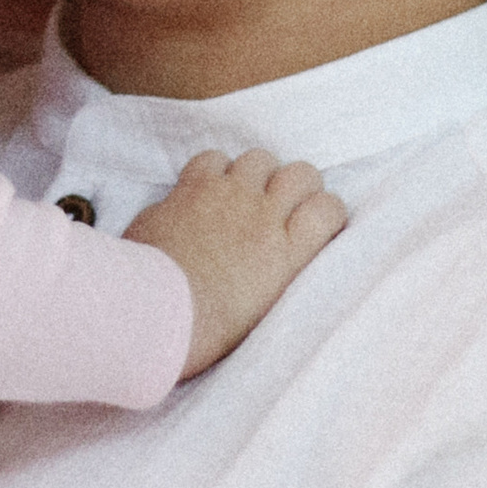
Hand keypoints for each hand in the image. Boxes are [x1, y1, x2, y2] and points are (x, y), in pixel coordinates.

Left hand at [128, 149, 347, 376]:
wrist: (156, 312)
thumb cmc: (205, 329)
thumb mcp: (261, 312)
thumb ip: (277, 276)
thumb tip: (276, 258)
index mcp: (288, 256)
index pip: (329, 209)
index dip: (325, 210)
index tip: (311, 222)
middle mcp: (265, 217)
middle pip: (302, 173)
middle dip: (296, 184)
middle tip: (279, 204)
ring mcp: (229, 196)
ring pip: (260, 158)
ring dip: (257, 173)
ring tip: (242, 195)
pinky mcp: (193, 187)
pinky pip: (214, 158)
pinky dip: (214, 169)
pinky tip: (206, 189)